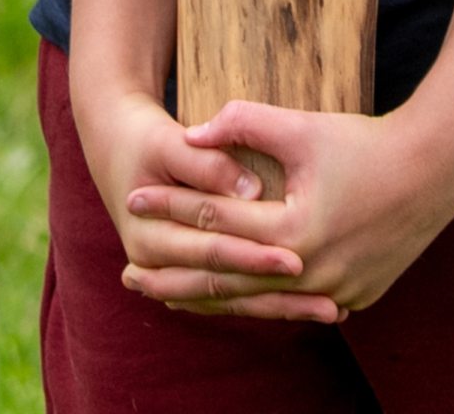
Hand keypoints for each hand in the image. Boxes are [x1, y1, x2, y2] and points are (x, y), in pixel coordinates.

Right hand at [74, 86, 342, 323]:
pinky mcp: (190, 279)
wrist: (119, 151)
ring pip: (233, 302)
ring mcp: (171, 281)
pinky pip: (233, 298)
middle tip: (330, 302)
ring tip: (335, 311)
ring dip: (282, 308)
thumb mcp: (170, 144)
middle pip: (226, 288)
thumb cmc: (148, 142)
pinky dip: (268, 302)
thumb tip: (252, 190)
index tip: (300, 259)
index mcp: (147, 240)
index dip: (254, 255)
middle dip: (279, 296)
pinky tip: (310, 306)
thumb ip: (208, 165)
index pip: (210, 252)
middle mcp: (156, 272)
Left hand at [126, 99, 453, 317]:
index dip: (172, 205)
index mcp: (293, 231)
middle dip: (174, 275)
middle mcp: (310, 274)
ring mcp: (333, 294)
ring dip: (209, 299)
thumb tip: (192, 129)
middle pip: (225, 281)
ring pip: (255, 304)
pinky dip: (254, 302)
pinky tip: (232, 299)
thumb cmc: (366, 143)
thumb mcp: (303, 126)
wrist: (435, 171)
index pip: (216, 221)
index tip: (132, 195)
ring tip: (167, 295)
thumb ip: (245, 124)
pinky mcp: (351, 299)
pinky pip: (289, 306)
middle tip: (129, 275)